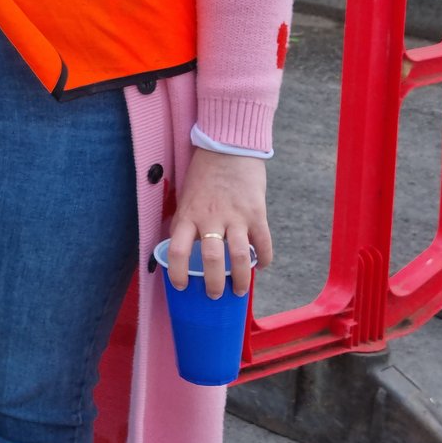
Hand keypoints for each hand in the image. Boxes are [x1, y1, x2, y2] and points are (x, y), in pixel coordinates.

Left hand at [167, 149, 270, 298]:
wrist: (228, 146)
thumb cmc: (204, 173)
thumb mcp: (187, 197)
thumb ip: (187, 222)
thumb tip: (184, 250)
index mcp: (188, 215)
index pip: (178, 251)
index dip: (178, 274)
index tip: (182, 287)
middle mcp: (210, 218)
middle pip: (212, 260)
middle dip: (214, 284)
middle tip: (214, 295)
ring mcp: (235, 216)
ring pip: (240, 257)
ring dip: (241, 279)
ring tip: (239, 291)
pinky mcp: (256, 212)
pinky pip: (263, 243)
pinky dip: (264, 258)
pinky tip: (261, 265)